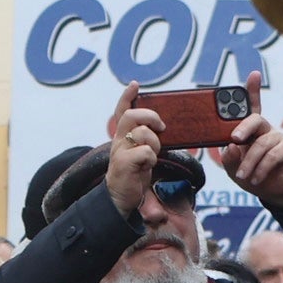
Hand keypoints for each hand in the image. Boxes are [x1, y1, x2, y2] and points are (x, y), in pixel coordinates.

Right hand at [102, 93, 168, 213]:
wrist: (120, 198)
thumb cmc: (133, 174)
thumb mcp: (140, 153)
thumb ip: (146, 140)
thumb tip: (164, 129)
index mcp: (122, 136)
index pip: (122, 110)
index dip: (127, 96)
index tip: (135, 85)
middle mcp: (119, 141)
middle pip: (131, 116)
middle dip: (150, 117)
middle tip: (161, 127)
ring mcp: (120, 151)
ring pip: (143, 133)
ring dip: (155, 143)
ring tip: (153, 154)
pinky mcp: (124, 163)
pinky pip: (145, 152)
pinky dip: (152, 158)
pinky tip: (148, 166)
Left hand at [221, 107, 282, 209]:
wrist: (271, 191)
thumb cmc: (251, 175)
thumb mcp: (233, 169)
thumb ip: (229, 158)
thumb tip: (230, 147)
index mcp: (250, 131)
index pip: (249, 112)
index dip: (249, 101)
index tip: (242, 106)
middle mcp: (265, 131)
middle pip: (257, 120)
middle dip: (244, 127)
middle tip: (235, 139)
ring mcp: (278, 139)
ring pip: (262, 144)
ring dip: (249, 162)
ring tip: (242, 175)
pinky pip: (273, 156)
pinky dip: (261, 169)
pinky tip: (255, 179)